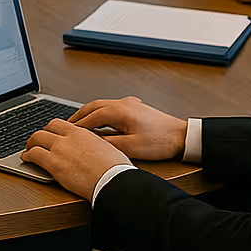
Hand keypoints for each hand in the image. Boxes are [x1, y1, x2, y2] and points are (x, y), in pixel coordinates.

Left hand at [21, 118, 133, 198]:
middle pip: (45, 130)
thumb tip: (93, 146)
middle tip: (36, 141)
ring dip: (30, 144)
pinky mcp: (54, 164)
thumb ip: (93, 143)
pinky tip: (26, 159)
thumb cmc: (115, 169)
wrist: (113, 182)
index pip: (58, 123)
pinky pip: (34, 155)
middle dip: (39, 135)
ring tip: (28, 149)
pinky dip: (27, 156)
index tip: (50, 133)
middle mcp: (68, 138)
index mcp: (81, 133)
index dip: (51, 129)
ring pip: (36, 139)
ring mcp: (59, 150)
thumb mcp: (107, 147)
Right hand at [68, 96, 188, 160]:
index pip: (91, 117)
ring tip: (81, 123)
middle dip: (79, 115)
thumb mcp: (131, 147)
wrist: (182, 136)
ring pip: (102, 105)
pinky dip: (101, 112)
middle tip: (68, 124)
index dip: (78, 125)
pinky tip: (101, 121)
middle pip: (93, 106)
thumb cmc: (160, 141)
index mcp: (119, 111)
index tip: (68, 132)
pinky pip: (112, 106)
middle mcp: (123, 103)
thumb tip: (93, 141)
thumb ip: (109, 143)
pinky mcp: (135, 107)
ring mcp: (129, 104)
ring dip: (90, 113)